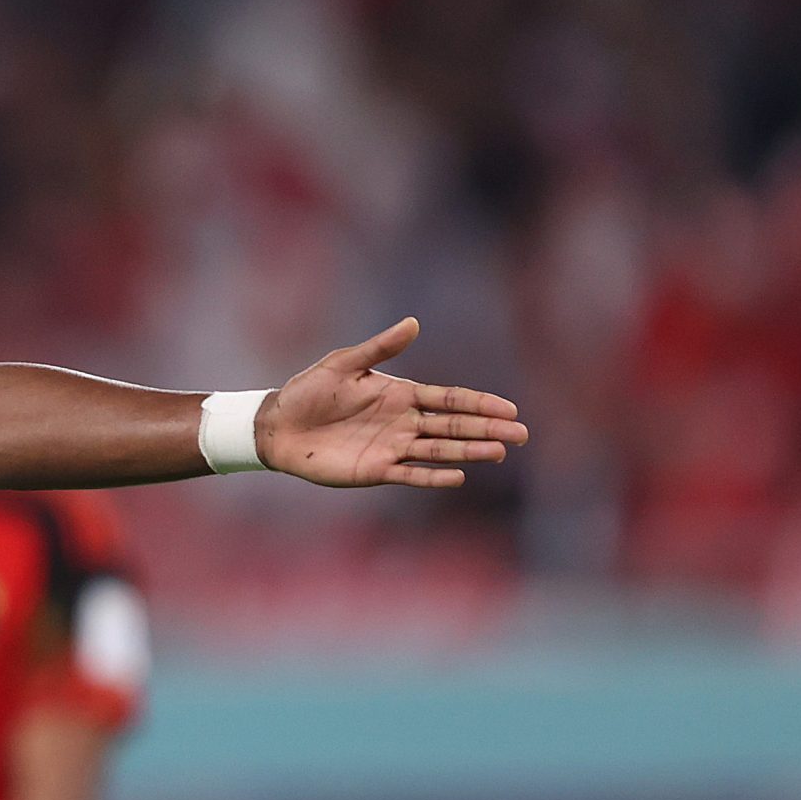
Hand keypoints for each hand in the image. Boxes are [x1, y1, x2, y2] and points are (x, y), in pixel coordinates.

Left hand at [254, 318, 527, 488]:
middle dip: (486, 429)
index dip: (479, 403)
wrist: (280, 426)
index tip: (509, 408)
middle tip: (520, 434)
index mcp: (402, 394)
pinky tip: (458, 476)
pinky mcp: (376, 470)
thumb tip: (414, 323)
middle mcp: (404, 422)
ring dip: (468, 452)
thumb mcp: (344, 363)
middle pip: (453, 426)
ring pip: (439, 451)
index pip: (450, 399)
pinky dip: (433, 476)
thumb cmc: (310, 390)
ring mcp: (393, 447)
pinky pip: (411, 474)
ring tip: (498, 452)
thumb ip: (380, 348)